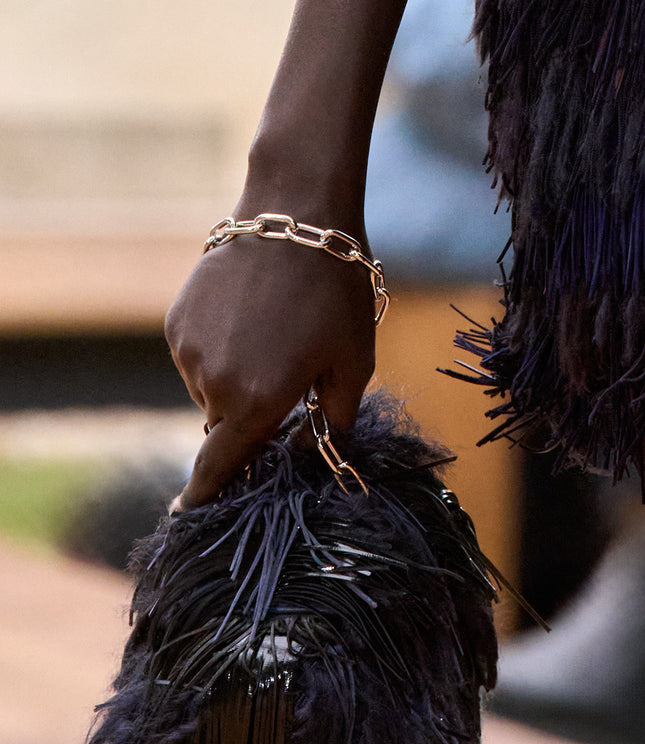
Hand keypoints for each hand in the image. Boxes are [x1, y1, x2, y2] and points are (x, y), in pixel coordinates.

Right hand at [165, 227, 375, 509]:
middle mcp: (213, 384)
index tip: (186, 514)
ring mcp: (189, 351)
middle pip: (224, 426)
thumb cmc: (335, 293)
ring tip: (269, 336)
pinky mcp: (177, 321)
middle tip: (284, 376)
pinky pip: (196, 357)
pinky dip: (217, 352)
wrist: (293, 214)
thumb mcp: (352, 364)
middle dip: (248, 417)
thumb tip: (315, 452)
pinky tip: (246, 318)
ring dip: (233, 382)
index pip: (221, 466)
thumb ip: (334, 422)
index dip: (205, 495)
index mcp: (256, 403)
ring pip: (209, 391)